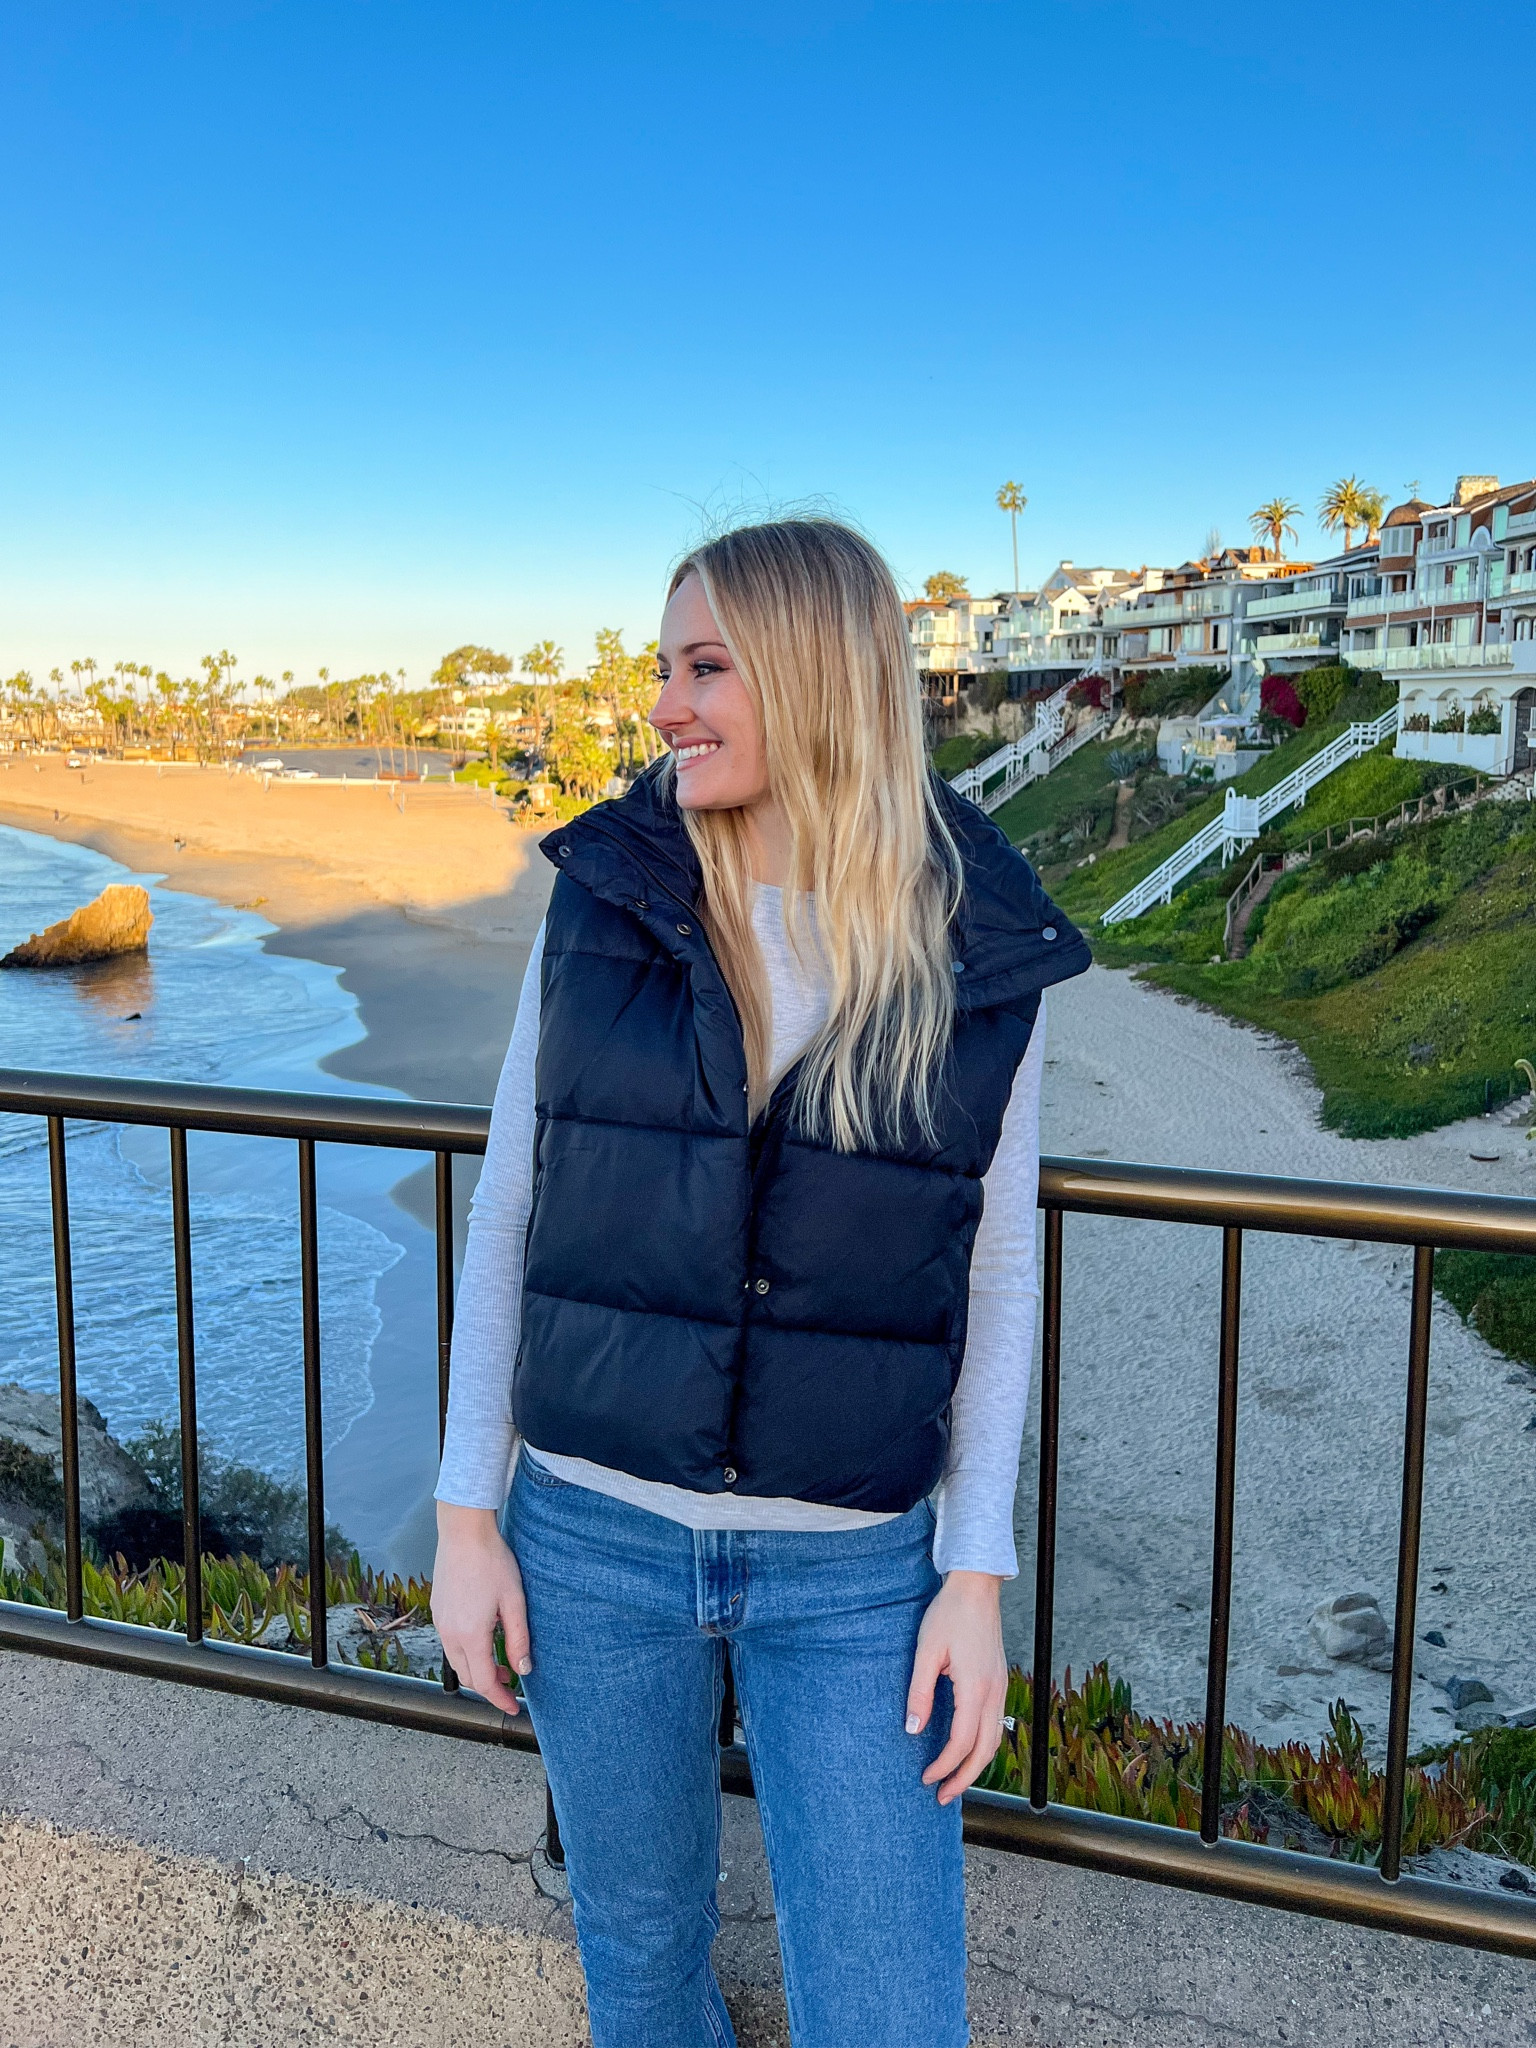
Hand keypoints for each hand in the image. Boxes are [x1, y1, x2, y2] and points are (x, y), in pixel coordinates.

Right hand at [430, 1502, 530, 1715]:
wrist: (464, 1533)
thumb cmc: (492, 1561)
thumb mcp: (515, 1602)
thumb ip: (518, 1639)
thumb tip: (523, 1669)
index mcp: (470, 1635)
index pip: (484, 1681)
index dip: (499, 1699)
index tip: (513, 1707)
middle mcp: (450, 1633)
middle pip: (468, 1676)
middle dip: (489, 1686)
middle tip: (511, 1685)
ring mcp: (440, 1622)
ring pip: (457, 1661)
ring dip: (478, 1669)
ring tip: (501, 1663)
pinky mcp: (438, 1611)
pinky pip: (451, 1643)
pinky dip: (467, 1652)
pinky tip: (484, 1640)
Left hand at [905, 1569, 1007, 1805]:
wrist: (976, 1587)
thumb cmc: (949, 1613)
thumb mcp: (926, 1651)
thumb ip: (919, 1693)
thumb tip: (912, 1729)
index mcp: (976, 1688)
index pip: (962, 1742)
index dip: (944, 1766)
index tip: (926, 1778)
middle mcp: (995, 1692)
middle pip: (985, 1750)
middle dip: (965, 1778)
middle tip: (942, 1796)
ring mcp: (1001, 1687)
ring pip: (995, 1739)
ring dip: (976, 1764)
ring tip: (955, 1779)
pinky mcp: (1000, 1680)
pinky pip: (996, 1723)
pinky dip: (983, 1745)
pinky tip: (968, 1749)